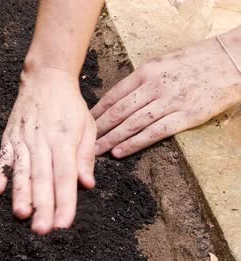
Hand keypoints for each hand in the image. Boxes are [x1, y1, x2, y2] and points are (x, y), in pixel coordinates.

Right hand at [0, 67, 95, 234]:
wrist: (45, 78)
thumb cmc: (69, 106)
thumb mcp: (87, 126)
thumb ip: (86, 156)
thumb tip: (87, 184)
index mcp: (64, 140)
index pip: (65, 176)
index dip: (64, 201)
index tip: (64, 224)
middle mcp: (42, 141)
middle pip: (43, 178)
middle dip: (42, 205)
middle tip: (42, 229)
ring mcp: (23, 139)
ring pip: (22, 171)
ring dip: (20, 194)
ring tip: (21, 214)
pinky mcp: (9, 138)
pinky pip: (3, 158)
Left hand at [92, 37, 240, 157]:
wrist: (230, 61)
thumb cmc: (194, 62)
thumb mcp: (161, 63)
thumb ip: (140, 80)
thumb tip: (118, 99)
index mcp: (146, 72)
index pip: (113, 95)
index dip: (96, 112)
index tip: (83, 123)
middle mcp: (154, 87)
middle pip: (118, 111)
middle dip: (98, 129)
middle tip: (82, 142)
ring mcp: (170, 102)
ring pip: (132, 124)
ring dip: (110, 139)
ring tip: (95, 151)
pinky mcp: (185, 116)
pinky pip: (153, 133)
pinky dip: (134, 144)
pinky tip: (119, 152)